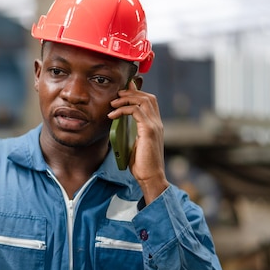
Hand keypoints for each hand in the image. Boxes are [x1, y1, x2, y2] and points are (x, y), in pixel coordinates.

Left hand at [108, 79, 168, 203]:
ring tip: (113, 103)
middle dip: (131, 92)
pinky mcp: (148, 130)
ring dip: (126, 98)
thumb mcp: (135, 145)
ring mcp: (154, 125)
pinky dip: (123, 109)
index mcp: (154, 125)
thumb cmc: (141, 165)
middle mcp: (157, 123)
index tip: (122, 92)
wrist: (150, 177)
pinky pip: (136, 111)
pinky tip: (113, 115)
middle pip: (148, 97)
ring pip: (143, 100)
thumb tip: (120, 125)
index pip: (149, 102)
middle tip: (116, 95)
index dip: (137, 93)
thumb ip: (131, 133)